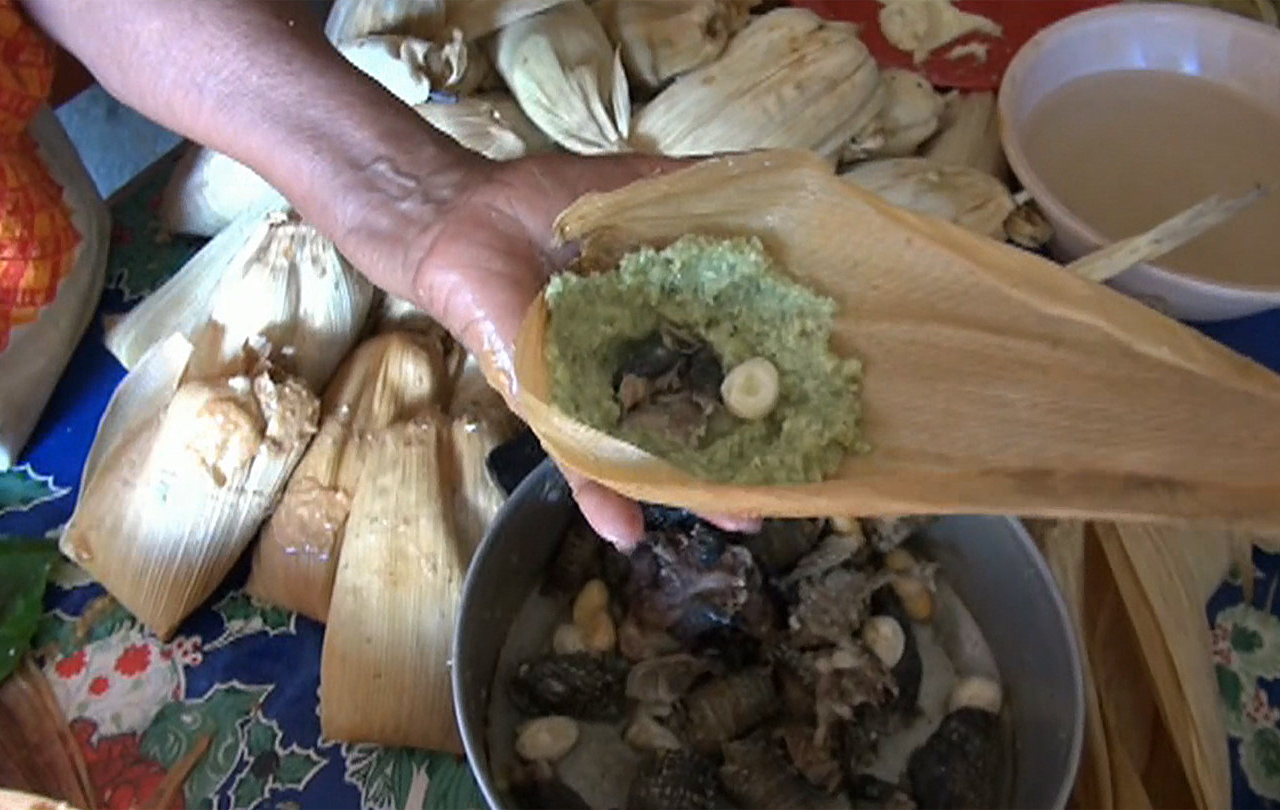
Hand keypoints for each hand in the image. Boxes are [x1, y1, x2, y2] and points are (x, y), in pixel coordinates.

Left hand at [406, 152, 759, 549]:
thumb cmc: (542, 204)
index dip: (768, 385)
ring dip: (693, 489)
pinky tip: (627, 529)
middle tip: (794, 486)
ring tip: (741, 520)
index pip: (726, 359)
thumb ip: (692, 192)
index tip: (820, 408)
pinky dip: (599, 492)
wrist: (460, 216)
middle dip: (745, 455)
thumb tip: (768, 182)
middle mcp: (632, 361)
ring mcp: (591, 387)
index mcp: (661, 318)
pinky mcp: (546, 400)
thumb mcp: (632, 189)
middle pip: (698, 415)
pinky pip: (574, 453)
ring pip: (649, 447)